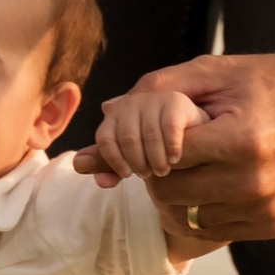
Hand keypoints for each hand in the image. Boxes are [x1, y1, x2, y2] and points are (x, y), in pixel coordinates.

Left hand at [76, 40, 274, 242]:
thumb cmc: (267, 81)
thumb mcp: (212, 72)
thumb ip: (156, 90)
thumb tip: (107, 113)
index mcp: (240, 141)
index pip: (162, 160)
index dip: (148, 148)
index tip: (153, 139)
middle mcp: (255, 183)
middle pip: (169, 195)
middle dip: (158, 174)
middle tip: (169, 154)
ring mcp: (267, 209)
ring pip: (188, 219)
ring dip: (180, 196)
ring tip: (194, 167)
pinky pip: (216, 230)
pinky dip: (206, 210)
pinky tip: (216, 183)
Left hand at [80, 82, 210, 184]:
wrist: (197, 132)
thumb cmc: (159, 147)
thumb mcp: (132, 155)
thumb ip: (108, 162)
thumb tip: (78, 165)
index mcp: (116, 112)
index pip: (104, 137)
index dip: (113, 160)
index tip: (127, 175)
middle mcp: (132, 101)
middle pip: (126, 138)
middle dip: (137, 162)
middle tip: (149, 176)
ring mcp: (155, 98)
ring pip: (147, 136)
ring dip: (155, 159)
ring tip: (163, 171)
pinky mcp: (176, 101)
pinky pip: (168, 128)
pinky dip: (171, 148)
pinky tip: (176, 158)